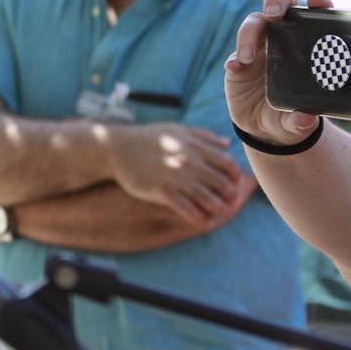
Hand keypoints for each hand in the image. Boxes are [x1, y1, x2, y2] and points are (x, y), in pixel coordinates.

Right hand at [108, 123, 242, 223]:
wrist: (116, 148)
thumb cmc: (147, 138)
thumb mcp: (176, 129)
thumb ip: (203, 136)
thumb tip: (227, 144)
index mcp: (194, 145)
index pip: (227, 163)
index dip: (234, 176)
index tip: (232, 183)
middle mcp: (189, 161)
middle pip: (221, 183)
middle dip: (230, 195)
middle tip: (230, 202)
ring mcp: (176, 177)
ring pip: (208, 198)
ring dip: (219, 209)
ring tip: (220, 213)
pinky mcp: (162, 190)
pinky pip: (187, 209)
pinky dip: (198, 217)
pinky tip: (201, 220)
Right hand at [225, 0, 330, 144]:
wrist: (265, 130)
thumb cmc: (290, 117)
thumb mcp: (298, 122)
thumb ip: (301, 122)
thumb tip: (305, 119)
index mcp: (305, 46)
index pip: (313, 16)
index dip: (317, 4)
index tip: (318, 1)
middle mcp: (282, 41)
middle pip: (277, 6)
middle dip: (276, 2)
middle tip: (274, 17)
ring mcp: (258, 50)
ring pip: (252, 25)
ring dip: (248, 36)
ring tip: (247, 58)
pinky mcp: (238, 64)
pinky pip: (234, 55)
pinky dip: (234, 59)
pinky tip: (235, 68)